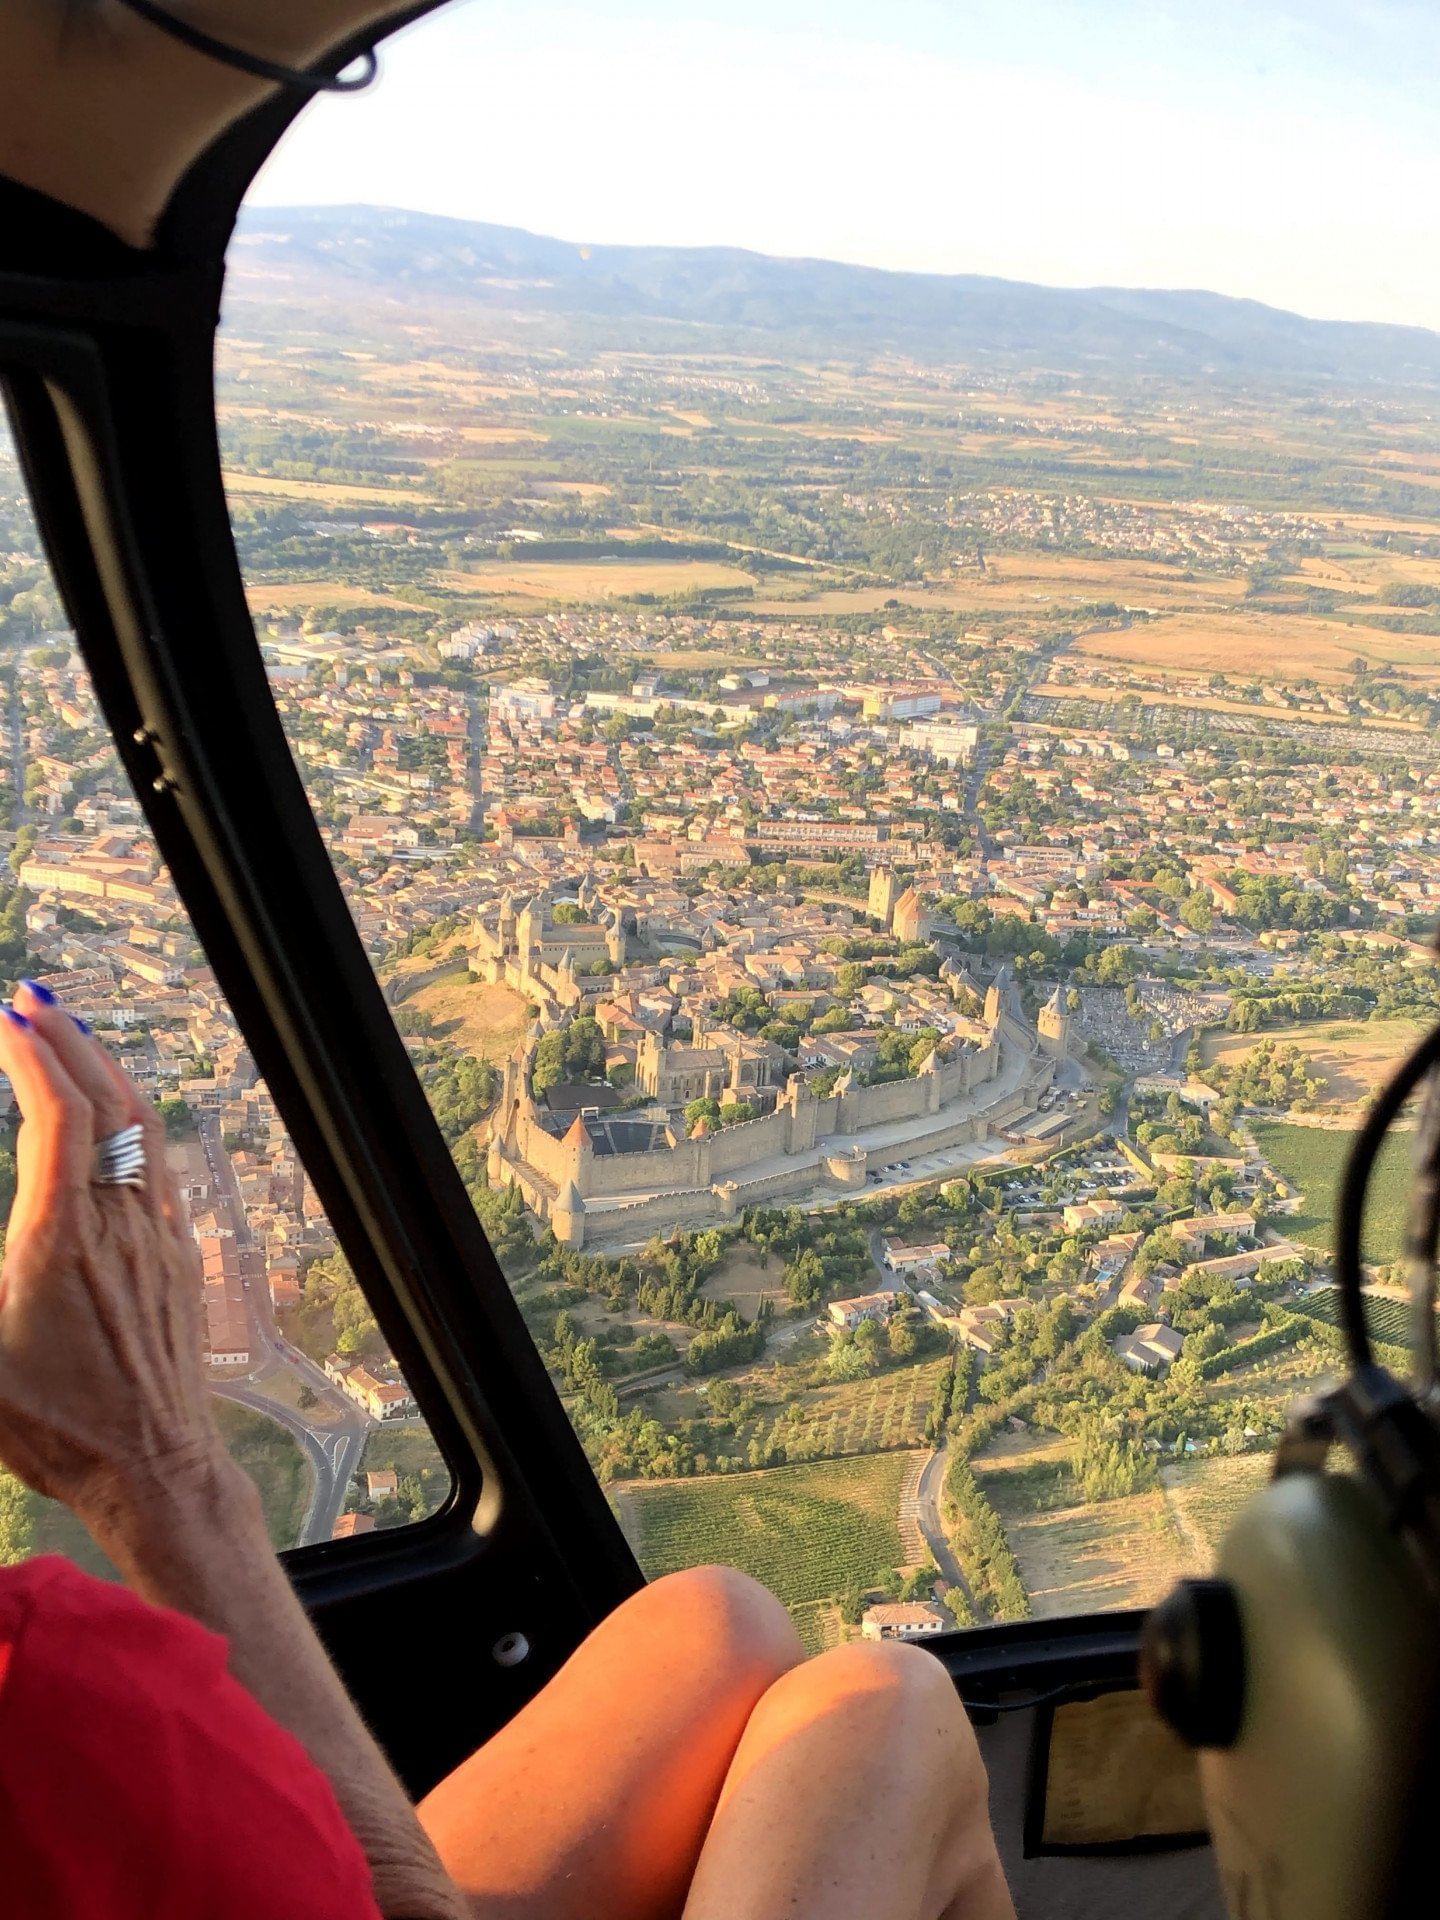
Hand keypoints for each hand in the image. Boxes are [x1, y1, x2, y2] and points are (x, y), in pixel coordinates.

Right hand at [0, 981, 223, 1520]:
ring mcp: (158, 1235)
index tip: (1, 1018)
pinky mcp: (179, 1257)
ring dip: (104, 1072)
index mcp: (62, 1235)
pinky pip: (159, 1165)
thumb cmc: (55, 1429)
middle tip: (31, 1000)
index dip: (30, 1056)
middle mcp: (120, 1221)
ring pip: (142, 1127)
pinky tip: (114, 1117)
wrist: (153, 1467)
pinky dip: (132, 1120)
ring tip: (69, 1038)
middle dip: (67, 1040)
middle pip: (105, 1101)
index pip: (56, 1114)